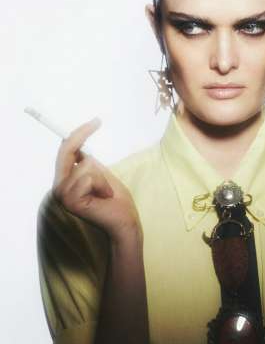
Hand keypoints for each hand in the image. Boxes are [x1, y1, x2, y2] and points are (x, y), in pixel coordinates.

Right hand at [52, 117, 140, 243]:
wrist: (124, 222)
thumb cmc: (117, 201)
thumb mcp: (103, 175)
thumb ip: (89, 164)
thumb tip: (81, 148)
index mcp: (68, 181)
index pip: (66, 152)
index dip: (76, 134)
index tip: (95, 121)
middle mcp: (60, 187)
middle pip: (66, 151)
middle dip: (81, 134)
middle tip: (98, 121)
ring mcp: (63, 194)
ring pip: (85, 166)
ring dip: (103, 177)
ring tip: (106, 193)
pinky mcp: (71, 201)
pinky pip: (89, 178)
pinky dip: (103, 185)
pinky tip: (104, 198)